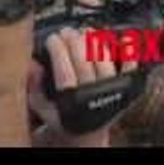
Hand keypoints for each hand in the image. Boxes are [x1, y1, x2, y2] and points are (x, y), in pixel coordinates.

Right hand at [28, 28, 137, 147]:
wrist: (89, 133)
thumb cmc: (64, 117)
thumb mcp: (42, 108)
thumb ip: (33, 87)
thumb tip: (33, 64)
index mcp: (72, 102)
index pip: (64, 70)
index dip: (58, 50)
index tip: (52, 38)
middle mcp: (94, 95)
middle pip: (84, 60)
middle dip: (73, 40)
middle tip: (66, 31)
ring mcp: (113, 89)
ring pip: (104, 58)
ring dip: (94, 40)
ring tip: (84, 31)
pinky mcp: (128, 85)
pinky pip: (130, 64)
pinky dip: (126, 49)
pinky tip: (119, 38)